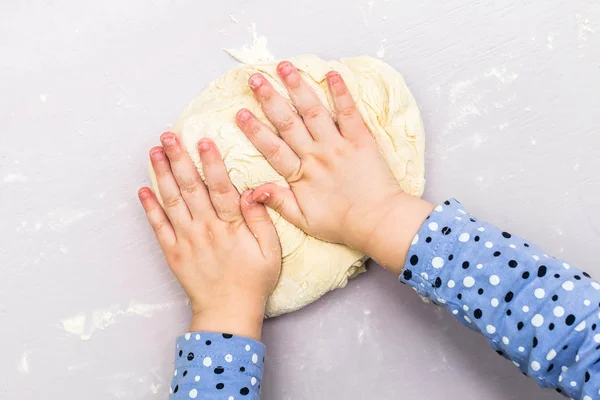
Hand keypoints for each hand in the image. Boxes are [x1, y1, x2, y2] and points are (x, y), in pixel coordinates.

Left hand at [138, 133, 280, 339]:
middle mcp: (205, 229)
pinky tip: (143, 189)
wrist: (228, 312)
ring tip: (154, 151)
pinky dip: (149, 208)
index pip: (219, 187)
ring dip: (161, 174)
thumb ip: (260, 219)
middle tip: (169, 135)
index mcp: (231, 227)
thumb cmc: (253, 281)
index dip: (211, 162)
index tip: (203, 140)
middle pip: (190, 187)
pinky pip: (158, 227)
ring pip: (172, 201)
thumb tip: (251, 191)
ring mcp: (186, 240)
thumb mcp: (270, 251)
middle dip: (178, 159)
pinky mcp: (173, 252)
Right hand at [236, 61, 433, 273]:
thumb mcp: (305, 221)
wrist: (379, 222)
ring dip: (298, 88)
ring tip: (284, 67)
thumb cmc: (342, 224)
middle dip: (270, 99)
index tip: (240, 113)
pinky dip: (341, 93)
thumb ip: (278, 203)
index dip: (255, 131)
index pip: (272, 149)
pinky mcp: (360, 140)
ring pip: (314, 112)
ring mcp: (338, 146)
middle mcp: (316, 156)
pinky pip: (349, 113)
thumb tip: (252, 191)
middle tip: (255, 79)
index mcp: (301, 176)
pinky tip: (332, 74)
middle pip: (288, 123)